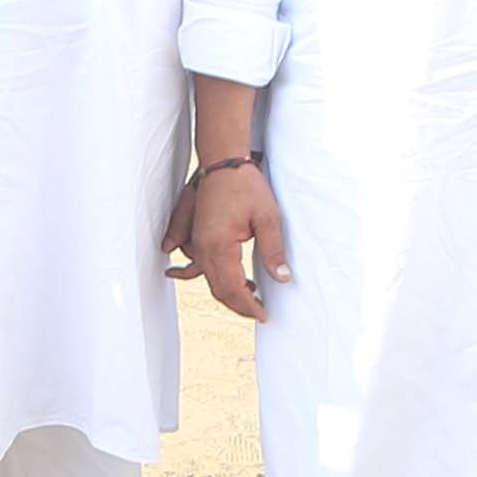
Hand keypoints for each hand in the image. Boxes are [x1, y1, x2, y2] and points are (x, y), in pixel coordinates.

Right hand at [169, 154, 289, 321]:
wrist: (223, 160)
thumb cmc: (245, 185)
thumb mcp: (268, 218)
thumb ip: (273, 251)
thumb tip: (282, 279)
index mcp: (219, 246)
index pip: (232, 289)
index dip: (248, 306)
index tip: (263, 315)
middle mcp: (202, 248)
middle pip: (218, 289)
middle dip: (238, 303)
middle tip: (258, 310)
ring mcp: (195, 241)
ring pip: (207, 278)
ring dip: (225, 289)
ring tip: (248, 291)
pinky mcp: (194, 234)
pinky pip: (194, 263)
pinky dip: (201, 274)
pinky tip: (212, 277)